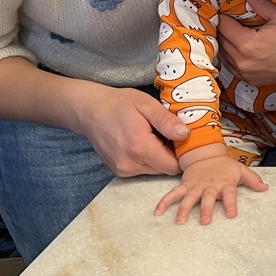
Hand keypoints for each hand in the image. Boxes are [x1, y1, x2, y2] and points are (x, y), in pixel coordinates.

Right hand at [74, 85, 189, 177]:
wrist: (90, 110)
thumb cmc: (120, 104)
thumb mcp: (147, 105)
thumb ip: (167, 121)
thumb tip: (186, 135)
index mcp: (140, 147)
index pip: (174, 165)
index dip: (182, 153)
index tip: (179, 138)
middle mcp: (130, 164)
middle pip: (165, 169)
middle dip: (170, 154)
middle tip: (164, 133)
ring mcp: (122, 170)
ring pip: (154, 171)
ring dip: (158, 157)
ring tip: (151, 136)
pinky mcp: (118, 171)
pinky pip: (142, 170)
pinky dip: (147, 159)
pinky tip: (141, 142)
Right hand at [154, 148, 268, 223]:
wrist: (206, 154)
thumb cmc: (225, 167)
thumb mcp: (240, 170)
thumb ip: (252, 179)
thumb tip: (265, 188)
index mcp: (224, 183)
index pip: (230, 194)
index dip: (231, 204)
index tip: (232, 215)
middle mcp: (209, 186)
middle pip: (208, 198)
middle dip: (206, 209)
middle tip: (205, 221)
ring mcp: (195, 186)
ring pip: (189, 197)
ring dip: (184, 209)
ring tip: (180, 221)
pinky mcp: (185, 185)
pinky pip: (173, 194)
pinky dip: (165, 202)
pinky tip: (157, 212)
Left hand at [216, 0, 275, 84]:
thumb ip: (259, 2)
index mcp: (248, 44)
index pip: (224, 26)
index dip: (223, 14)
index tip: (225, 7)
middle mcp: (243, 62)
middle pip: (221, 40)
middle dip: (223, 27)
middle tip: (228, 16)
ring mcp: (246, 74)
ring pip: (223, 55)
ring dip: (226, 42)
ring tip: (233, 30)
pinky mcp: (251, 80)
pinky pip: (231, 67)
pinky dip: (231, 56)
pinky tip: (239, 47)